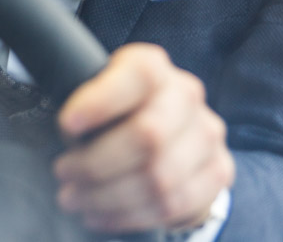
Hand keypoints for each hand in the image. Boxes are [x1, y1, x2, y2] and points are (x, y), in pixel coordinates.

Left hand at [52, 43, 234, 232]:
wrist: (169, 133)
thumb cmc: (116, 111)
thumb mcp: (97, 93)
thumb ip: (85, 101)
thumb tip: (70, 132)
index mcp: (153, 66)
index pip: (138, 75)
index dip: (101, 101)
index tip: (67, 124)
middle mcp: (186, 95)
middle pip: (148, 134)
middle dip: (97, 163)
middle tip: (64, 173)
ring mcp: (207, 134)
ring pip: (159, 177)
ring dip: (108, 196)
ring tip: (74, 199)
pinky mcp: (218, 171)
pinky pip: (173, 204)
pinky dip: (129, 216)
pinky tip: (100, 214)